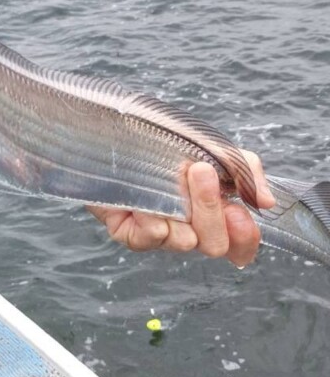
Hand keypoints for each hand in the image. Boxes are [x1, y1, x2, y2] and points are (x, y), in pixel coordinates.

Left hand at [87, 153, 273, 266]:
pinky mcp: (129, 233)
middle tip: (200, 171)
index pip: (240, 245)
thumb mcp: (208, 146)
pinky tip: (143, 199)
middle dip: (211, 209)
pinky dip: (151, 217)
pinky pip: (149, 238)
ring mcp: (158, 234)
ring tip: (171, 176)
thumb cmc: (160, 141)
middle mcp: (187, 230)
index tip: (240, 213)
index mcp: (211, 214)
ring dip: (183, 208)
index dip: (245, 238)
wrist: (109, 131)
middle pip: (214, 244)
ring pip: (184, 242)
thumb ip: (243, 170)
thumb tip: (266, 202)